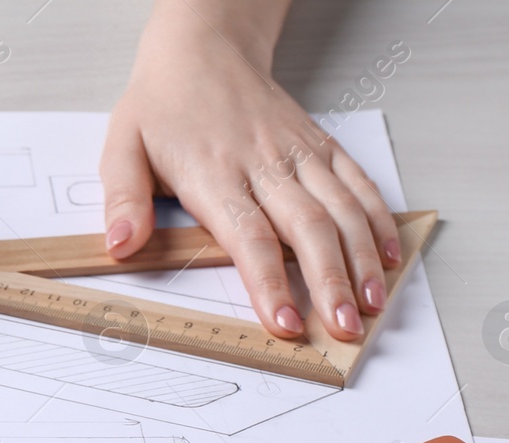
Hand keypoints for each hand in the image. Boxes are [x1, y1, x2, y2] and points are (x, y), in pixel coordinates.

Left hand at [100, 12, 400, 340]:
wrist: (202, 48)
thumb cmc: (163, 105)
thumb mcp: (122, 147)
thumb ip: (122, 199)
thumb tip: (120, 246)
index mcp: (214, 172)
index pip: (248, 236)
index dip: (269, 283)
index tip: (284, 323)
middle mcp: (264, 163)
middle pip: (306, 228)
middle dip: (330, 282)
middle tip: (343, 327)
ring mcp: (297, 153)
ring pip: (340, 208)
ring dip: (361, 258)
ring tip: (372, 304)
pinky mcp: (319, 145)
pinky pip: (357, 182)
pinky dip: (376, 220)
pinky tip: (387, 256)